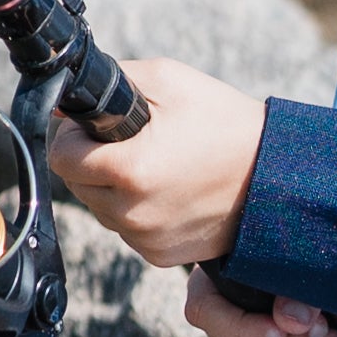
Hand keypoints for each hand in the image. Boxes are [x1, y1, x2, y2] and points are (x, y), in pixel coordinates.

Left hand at [44, 56, 267, 268]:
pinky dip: (136, 209)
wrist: (275, 176)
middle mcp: (131, 213)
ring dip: (112, 186)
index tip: (93, 126)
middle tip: (131, 141)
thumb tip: (65, 105)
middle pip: (77, 184)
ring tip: (155, 164)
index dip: (72, 135)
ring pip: (99, 208)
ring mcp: (145, 239)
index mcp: (130, 170)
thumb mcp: (168, 80)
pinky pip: (126, 228)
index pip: (61, 157)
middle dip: (93, 159)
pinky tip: (168, 189)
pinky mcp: (158, 256)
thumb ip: (109, 83)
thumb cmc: (223, 122)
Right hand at [183, 270, 336, 336]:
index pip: (208, 316)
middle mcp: (214, 327)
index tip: (280, 332)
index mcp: (209, 289)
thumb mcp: (289, 263)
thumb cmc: (290, 260)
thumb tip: (297, 321)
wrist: (298, 274)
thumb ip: (291, 285)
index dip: (244, 331)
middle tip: (324, 328)